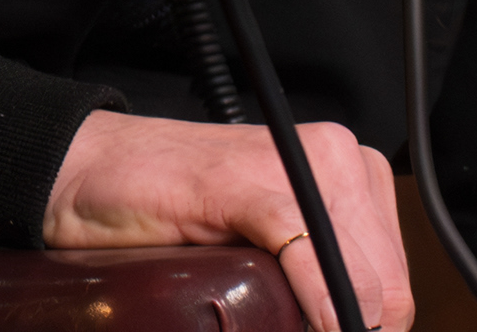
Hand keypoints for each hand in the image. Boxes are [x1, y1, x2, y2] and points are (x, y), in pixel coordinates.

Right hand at [43, 107, 410, 331]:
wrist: (81, 175)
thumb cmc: (162, 213)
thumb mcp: (262, 254)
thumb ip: (314, 281)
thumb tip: (358, 326)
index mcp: (345, 176)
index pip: (395, 288)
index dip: (369, 329)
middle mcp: (333, 161)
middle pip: (388, 290)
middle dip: (354, 327)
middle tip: (295, 331)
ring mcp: (294, 165)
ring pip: (363, 277)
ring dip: (335, 322)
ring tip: (284, 324)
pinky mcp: (247, 181)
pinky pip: (310, 249)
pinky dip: (318, 300)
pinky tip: (315, 320)